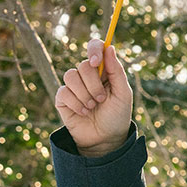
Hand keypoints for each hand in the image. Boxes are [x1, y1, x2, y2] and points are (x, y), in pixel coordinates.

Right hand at [54, 39, 132, 155]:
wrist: (105, 139)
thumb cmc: (117, 116)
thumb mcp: (123, 94)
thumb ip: (117, 71)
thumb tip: (110, 47)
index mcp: (104, 70)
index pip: (95, 48)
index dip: (94, 49)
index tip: (96, 61)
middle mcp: (88, 75)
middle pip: (83, 65)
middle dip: (94, 84)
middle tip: (102, 99)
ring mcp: (74, 86)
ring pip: (70, 76)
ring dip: (84, 94)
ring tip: (93, 106)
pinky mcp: (62, 98)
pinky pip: (64, 91)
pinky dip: (76, 103)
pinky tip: (83, 112)